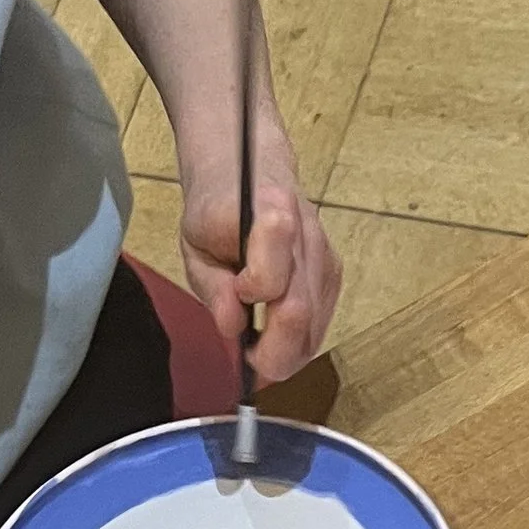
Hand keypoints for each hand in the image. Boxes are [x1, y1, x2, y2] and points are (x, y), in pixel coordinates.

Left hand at [177, 90, 341, 382]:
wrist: (248, 167)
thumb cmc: (216, 210)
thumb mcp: (195, 242)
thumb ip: (212, 286)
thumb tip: (233, 327)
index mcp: (267, 213)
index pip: (272, 276)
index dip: (252, 297)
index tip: (238, 299)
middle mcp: (304, 234)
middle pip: (299, 312)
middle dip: (275, 350)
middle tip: (251, 361)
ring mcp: (324, 256)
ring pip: (314, 328)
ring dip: (287, 351)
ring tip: (260, 348)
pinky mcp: (333, 273)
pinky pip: (321, 325)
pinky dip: (299, 341)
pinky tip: (278, 333)